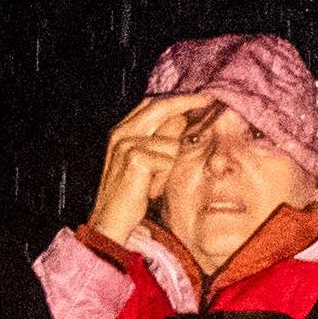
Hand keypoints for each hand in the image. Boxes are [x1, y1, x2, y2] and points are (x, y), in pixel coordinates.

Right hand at [87, 92, 216, 246]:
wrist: (109, 221)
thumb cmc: (130, 194)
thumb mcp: (143, 162)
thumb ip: (157, 140)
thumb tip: (183, 119)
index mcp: (121, 131)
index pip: (151, 103)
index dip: (176, 99)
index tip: (199, 97)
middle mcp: (122, 133)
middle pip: (162, 108)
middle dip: (187, 102)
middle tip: (208, 100)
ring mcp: (127, 144)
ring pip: (172, 143)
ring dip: (170, 166)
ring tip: (153, 183)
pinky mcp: (135, 158)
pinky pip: (168, 161)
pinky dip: (164, 178)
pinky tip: (149, 189)